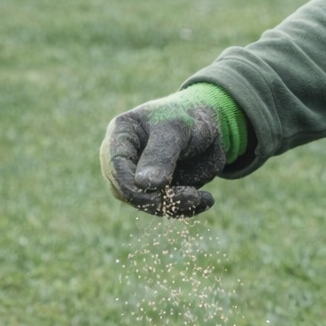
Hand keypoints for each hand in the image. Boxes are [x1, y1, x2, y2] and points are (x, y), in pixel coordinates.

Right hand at [100, 86, 226, 216]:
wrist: (210, 125)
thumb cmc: (189, 117)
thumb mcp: (176, 129)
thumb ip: (161, 154)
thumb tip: (144, 185)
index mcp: (120, 134)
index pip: (115, 165)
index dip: (132, 185)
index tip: (160, 194)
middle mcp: (123, 157)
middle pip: (126, 190)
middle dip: (157, 199)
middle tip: (192, 196)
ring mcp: (136, 176)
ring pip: (145, 203)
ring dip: (173, 206)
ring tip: (203, 198)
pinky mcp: (154, 190)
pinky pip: (163, 207)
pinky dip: (184, 208)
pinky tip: (207, 200)